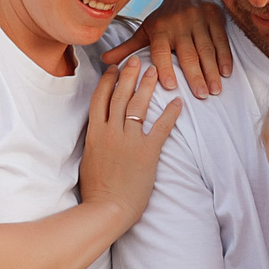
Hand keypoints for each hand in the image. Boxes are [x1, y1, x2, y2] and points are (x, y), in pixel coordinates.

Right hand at [77, 62, 180, 224]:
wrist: (107, 209)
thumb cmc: (97, 192)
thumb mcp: (90, 161)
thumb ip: (96, 144)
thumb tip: (100, 134)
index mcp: (95, 134)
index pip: (100, 99)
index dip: (108, 81)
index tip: (113, 68)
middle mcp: (111, 132)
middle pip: (119, 95)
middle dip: (129, 75)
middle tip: (137, 59)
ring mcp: (129, 141)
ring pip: (138, 105)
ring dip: (147, 86)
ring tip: (155, 70)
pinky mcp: (147, 152)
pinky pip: (161, 127)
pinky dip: (171, 113)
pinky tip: (178, 101)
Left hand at [103, 0, 230, 94]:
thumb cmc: (164, 19)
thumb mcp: (145, 31)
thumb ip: (128, 48)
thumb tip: (105, 62)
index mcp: (159, 28)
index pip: (161, 50)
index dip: (165, 67)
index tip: (171, 86)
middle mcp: (179, 23)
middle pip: (188, 53)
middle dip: (195, 75)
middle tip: (201, 96)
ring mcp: (198, 20)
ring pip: (206, 49)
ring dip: (212, 70)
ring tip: (215, 90)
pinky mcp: (214, 17)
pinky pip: (221, 40)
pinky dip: (225, 56)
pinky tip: (226, 73)